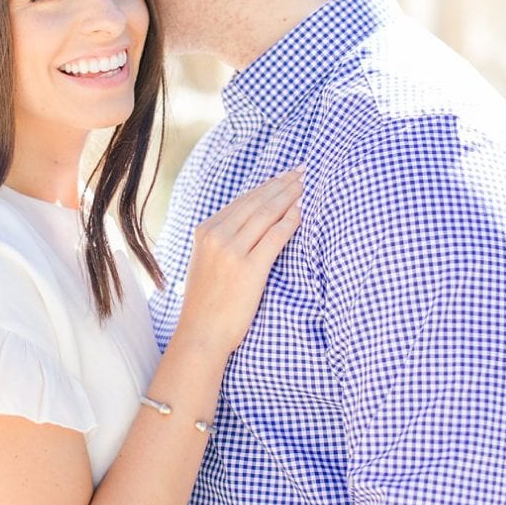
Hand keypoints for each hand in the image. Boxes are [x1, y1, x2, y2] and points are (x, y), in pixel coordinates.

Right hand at [176, 167, 302, 355]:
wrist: (201, 332)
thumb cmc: (206, 302)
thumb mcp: (205, 262)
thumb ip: (220, 241)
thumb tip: (248, 224)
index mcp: (204, 232)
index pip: (241, 202)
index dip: (265, 187)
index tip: (283, 177)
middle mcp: (215, 236)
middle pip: (255, 202)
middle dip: (280, 185)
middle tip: (301, 172)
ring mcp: (231, 252)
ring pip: (266, 214)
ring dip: (288, 197)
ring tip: (304, 186)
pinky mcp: (249, 268)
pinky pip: (275, 236)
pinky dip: (290, 221)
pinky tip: (301, 212)